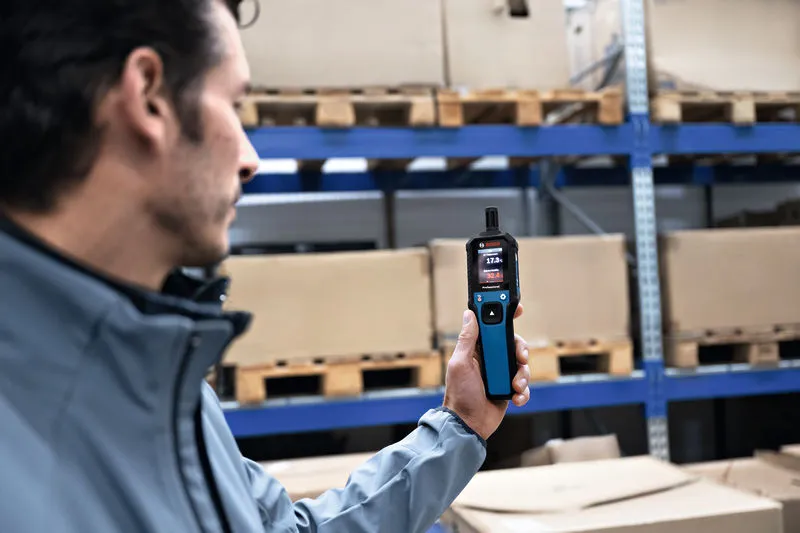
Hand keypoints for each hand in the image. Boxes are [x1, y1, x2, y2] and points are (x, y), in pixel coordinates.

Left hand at [442, 305, 530, 440]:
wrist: (468, 424)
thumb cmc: (459, 394)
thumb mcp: (460, 363)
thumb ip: (467, 339)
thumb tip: (469, 314)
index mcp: (477, 349)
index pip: (493, 326)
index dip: (505, 315)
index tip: (517, 307)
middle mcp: (490, 358)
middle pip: (513, 343)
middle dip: (520, 349)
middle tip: (520, 357)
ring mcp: (501, 373)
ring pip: (522, 365)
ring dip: (522, 375)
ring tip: (514, 385)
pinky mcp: (509, 388)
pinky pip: (524, 385)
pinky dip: (523, 391)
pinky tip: (516, 397)